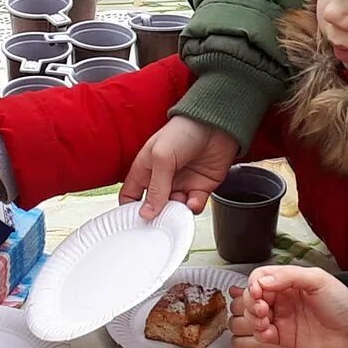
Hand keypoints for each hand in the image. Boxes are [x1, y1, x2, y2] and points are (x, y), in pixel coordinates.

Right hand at [123, 117, 238, 216]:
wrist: (217, 125)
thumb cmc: (184, 130)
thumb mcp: (162, 158)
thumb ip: (155, 188)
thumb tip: (147, 212)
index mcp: (145, 169)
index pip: (130, 195)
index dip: (129, 209)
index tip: (133, 222)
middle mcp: (162, 178)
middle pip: (153, 207)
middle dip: (156, 216)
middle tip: (160, 220)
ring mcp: (181, 183)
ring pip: (174, 209)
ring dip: (176, 213)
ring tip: (179, 208)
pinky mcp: (200, 187)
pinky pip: (193, 205)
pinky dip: (193, 208)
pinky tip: (192, 201)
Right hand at [235, 265, 347, 347]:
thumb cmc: (341, 302)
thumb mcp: (318, 280)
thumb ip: (289, 276)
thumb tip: (261, 280)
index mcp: (287, 281)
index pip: (259, 278)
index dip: (254, 284)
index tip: (258, 292)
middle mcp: (281, 299)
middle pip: (252, 298)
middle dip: (251, 303)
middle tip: (262, 309)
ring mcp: (281, 318)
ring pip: (252, 317)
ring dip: (252, 319)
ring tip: (264, 322)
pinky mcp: (282, 338)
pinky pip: (262, 335)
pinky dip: (260, 334)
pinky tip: (269, 334)